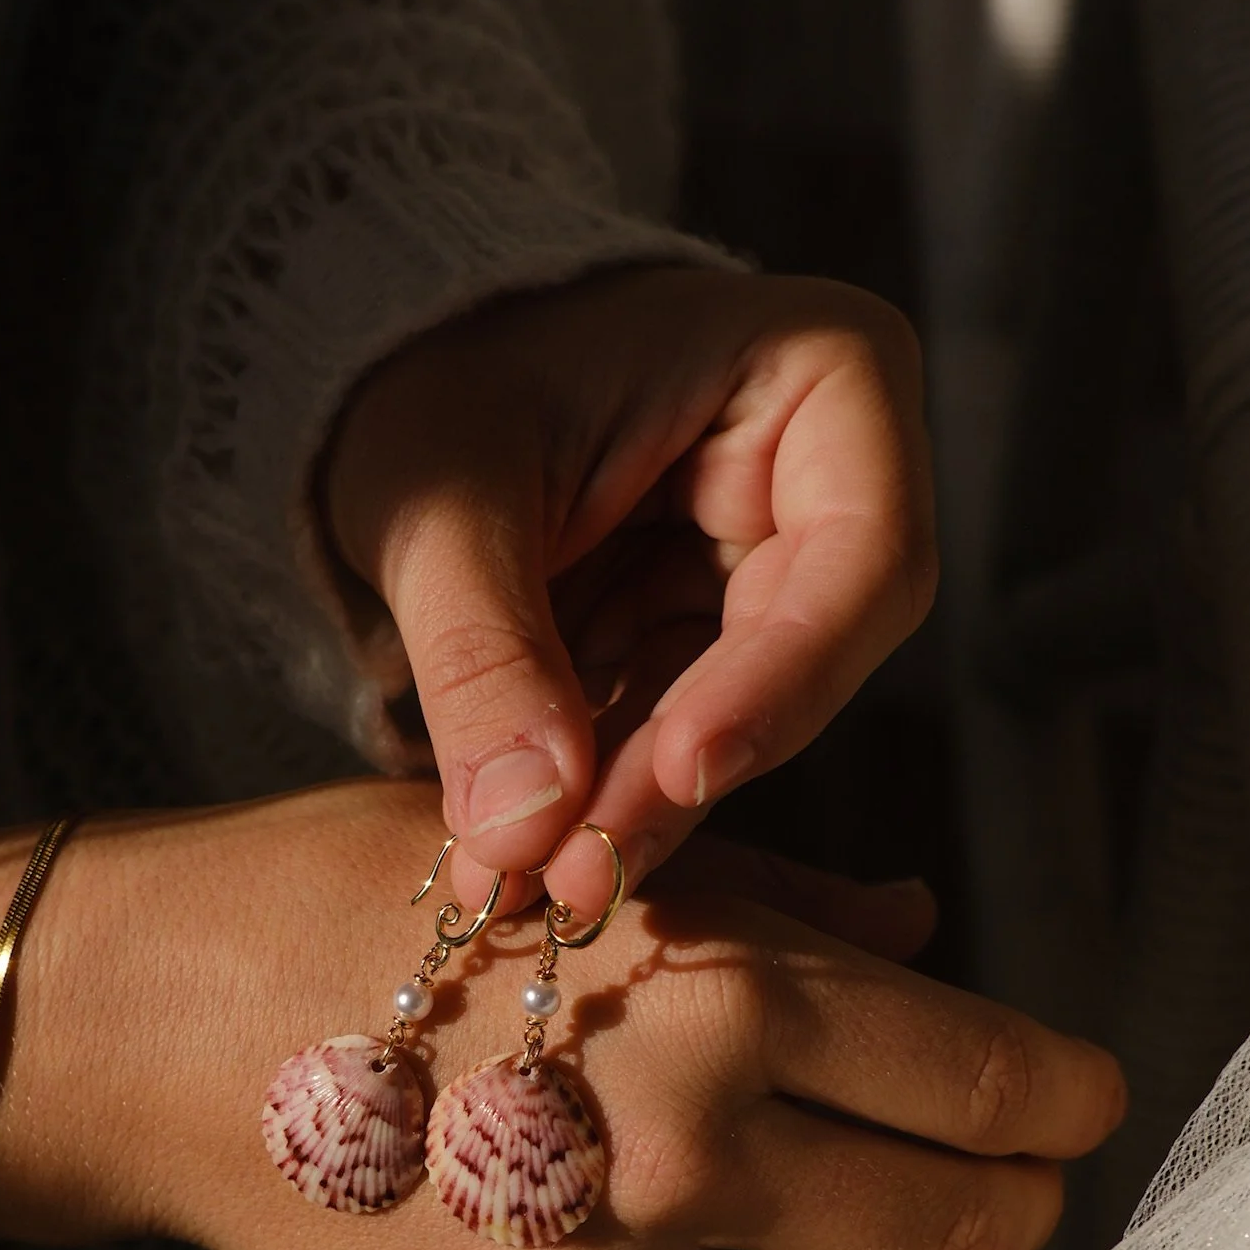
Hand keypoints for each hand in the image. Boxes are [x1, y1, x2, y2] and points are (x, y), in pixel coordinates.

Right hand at [0, 783, 1121, 1249]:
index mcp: (722, 996)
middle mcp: (673, 1158)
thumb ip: (776, 905)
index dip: (1065, 1100)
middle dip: (1002, 1213)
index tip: (1071, 1105)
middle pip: (949, 1240)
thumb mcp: (577, 858)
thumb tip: (922, 928)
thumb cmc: (359, 900)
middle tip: (994, 1193)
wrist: (153, 1015)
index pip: (992, 1084)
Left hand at [325, 265, 934, 922]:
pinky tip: (531, 859)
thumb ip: (486, 651)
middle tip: (584, 873)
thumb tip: (528, 827)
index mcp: (827, 376)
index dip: (782, 678)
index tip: (684, 771)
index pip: (862, 554)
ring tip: (540, 883)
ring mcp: (763, 564)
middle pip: (802, 659)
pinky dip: (596, 794)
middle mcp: (823, 477)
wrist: (387, 370)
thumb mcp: (443, 492)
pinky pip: (665, 733)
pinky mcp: (697, 633)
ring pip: (730, 719)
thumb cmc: (433, 367)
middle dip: (677, 773)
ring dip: (630, 808)